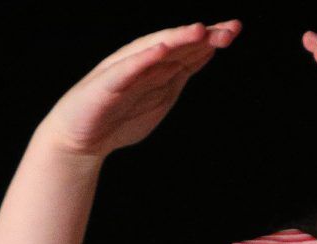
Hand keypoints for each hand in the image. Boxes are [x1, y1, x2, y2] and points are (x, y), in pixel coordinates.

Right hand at [35, 20, 240, 160]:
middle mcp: (141, 61)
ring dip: (176, 39)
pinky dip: (143, 59)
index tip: (235, 30)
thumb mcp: (161, 95)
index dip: (211, 39)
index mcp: (157, 66)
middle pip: (175, 44)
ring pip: (153, 50)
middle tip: (229, 31)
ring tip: (198, 30)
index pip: (187, 48)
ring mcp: (123, 71)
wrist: (81, 141)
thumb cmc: (120, 117)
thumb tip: (208, 49)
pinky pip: (126, 69)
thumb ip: (180, 73)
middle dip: (201, 37)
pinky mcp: (105, 85)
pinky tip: (160, 50)